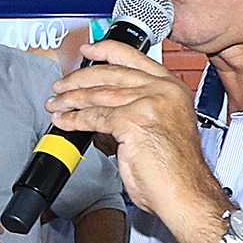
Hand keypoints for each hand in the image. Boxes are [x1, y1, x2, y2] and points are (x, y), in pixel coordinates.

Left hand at [47, 41, 228, 239]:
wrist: (185, 192)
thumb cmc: (175, 169)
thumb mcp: (162, 125)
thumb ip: (140, 108)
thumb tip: (105, 106)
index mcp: (172, 88)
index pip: (134, 58)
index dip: (107, 50)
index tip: (88, 50)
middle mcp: (163, 91)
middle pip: (111, 74)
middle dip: (80, 78)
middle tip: (61, 84)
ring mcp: (148, 104)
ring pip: (99, 95)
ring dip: (72, 100)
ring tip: (56, 103)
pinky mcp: (132, 122)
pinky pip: (94, 117)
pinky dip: (74, 120)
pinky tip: (65, 121)